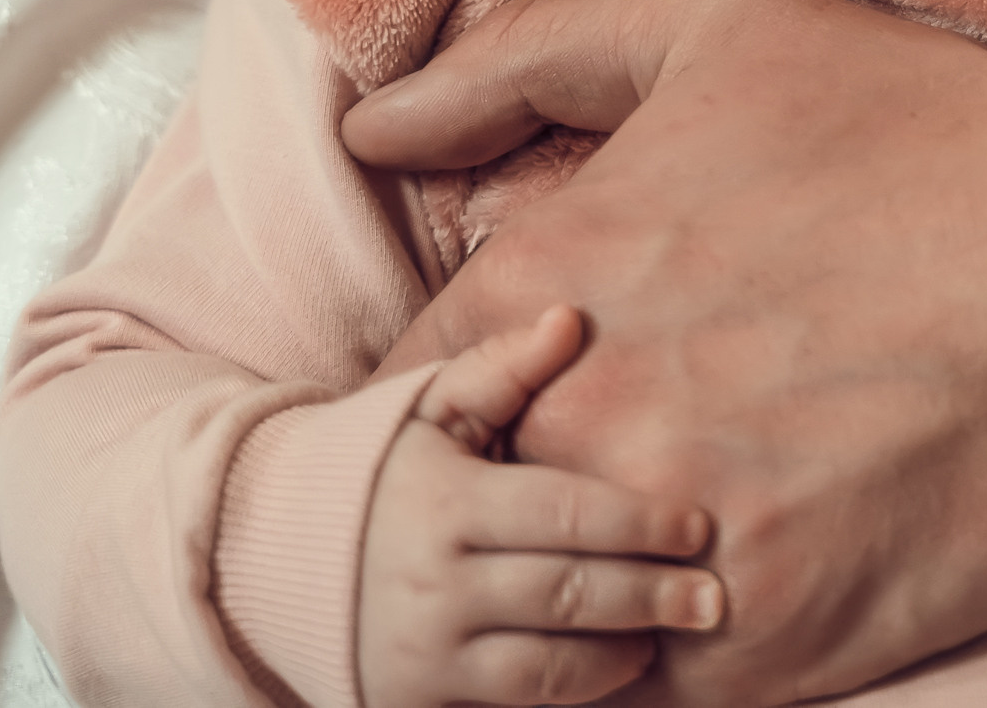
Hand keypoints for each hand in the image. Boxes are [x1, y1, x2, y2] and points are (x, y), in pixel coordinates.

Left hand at [344, 0, 986, 706]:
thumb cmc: (933, 138)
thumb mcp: (726, 36)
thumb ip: (527, 60)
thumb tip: (373, 123)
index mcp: (548, 271)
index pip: (408, 384)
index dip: (457, 400)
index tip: (528, 401)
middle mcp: (583, 411)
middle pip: (459, 507)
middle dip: (510, 495)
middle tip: (613, 467)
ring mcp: (667, 540)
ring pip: (537, 613)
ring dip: (571, 590)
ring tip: (668, 538)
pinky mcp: (760, 648)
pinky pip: (643, 686)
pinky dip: (664, 658)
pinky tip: (745, 583)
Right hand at [359, 306, 725, 707]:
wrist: (270, 554)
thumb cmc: (376, 467)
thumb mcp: (428, 406)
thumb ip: (502, 366)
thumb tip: (571, 318)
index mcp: (443, 503)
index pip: (562, 516)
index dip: (638, 523)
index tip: (698, 526)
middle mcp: (433, 584)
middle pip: (568, 596)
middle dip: (651, 597)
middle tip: (716, 598)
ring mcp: (424, 653)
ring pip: (546, 668)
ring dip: (621, 654)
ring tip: (671, 632)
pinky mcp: (417, 700)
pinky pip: (514, 705)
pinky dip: (574, 690)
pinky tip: (618, 666)